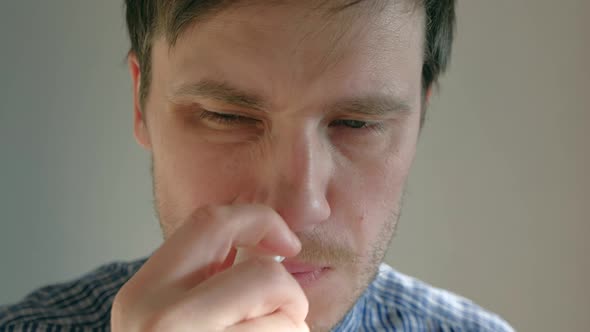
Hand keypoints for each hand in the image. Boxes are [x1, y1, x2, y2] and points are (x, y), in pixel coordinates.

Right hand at [111, 204, 308, 331]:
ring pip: (283, 314)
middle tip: (289, 314)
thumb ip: (203, 282)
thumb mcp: (169, 319)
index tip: (288, 242)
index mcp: (142, 294)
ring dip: (291, 329)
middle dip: (288, 290)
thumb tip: (258, 246)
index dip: (261, 220)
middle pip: (262, 273)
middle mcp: (156, 318)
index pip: (210, 221)